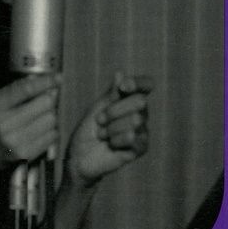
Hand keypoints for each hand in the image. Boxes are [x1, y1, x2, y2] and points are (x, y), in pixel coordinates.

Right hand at [0, 74, 58, 170]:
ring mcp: (15, 141)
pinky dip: (50, 131)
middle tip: (44, 101)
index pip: (26, 90)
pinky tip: (40, 131)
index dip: (45, 82)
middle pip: (45, 104)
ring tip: (39, 118)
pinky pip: (52, 136)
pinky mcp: (26, 154)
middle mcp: (4, 124)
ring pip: (51, 120)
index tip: (58, 77)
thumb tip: (41, 79)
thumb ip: (17, 88)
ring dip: (50, 116)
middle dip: (48, 100)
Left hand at [65, 74, 150, 188]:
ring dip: (111, 128)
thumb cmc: (88, 129)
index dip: (138, 83)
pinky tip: (111, 145)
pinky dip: (115, 141)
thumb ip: (111, 93)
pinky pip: (133, 138)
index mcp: (130, 100)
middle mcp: (141, 114)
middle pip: (141, 102)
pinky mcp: (142, 148)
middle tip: (100, 120)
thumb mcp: (97, 107)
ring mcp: (143, 131)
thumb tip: (120, 72)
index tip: (123, 87)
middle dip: (114, 110)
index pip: (146, 85)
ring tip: (103, 135)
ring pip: (136, 121)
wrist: (81, 155)